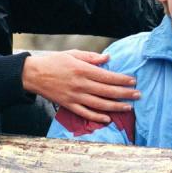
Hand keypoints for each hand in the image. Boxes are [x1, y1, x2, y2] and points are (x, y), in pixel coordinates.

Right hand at [21, 50, 139, 123]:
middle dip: (124, 93)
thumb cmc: (54, 62)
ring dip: (115, 106)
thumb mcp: (73, 54)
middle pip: (107, 91)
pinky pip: (85, 113)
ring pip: (99, 104)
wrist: (33, 75)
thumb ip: (91, 57)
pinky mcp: (69, 105)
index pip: (107, 76)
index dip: (122, 79)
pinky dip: (97, 117)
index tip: (133, 81)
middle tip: (138, 95)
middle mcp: (80, 84)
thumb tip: (108, 58)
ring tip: (128, 107)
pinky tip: (108, 118)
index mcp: (82, 70)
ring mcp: (75, 96)